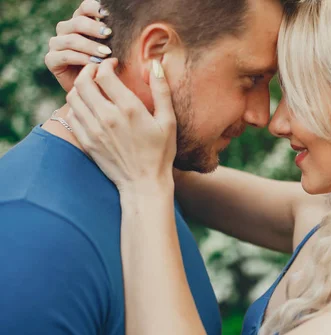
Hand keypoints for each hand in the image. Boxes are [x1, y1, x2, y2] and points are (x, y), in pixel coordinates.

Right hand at [45, 0, 112, 91]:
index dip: (94, 8)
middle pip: (76, 22)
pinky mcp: (51, 60)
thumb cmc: (108, 70)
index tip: (108, 14)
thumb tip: (126, 25)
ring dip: (89, 45)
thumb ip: (114, 38)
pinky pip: (64, 55)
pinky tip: (94, 64)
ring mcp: (57, 45)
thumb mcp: (114, 52)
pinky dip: (80, 59)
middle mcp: (66, 31)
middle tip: (109, 34)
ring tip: (105, 53)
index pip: (84, 8)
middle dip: (94, 27)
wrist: (97, 93)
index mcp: (81, 24)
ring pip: (70, 39)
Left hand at [65, 59, 176, 194]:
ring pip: (73, 97)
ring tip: (91, 87)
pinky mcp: (86, 141)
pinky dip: (76, 106)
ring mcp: (94, 130)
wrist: (144, 183)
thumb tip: (156, 64)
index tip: (113, 64)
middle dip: (88, 71)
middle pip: (83, 82)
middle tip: (97, 71)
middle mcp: (107, 117)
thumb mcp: (168, 121)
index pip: (104, 75)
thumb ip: (161, 91)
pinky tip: (88, 107)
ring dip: (80, 87)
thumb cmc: (160, 152)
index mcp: (129, 109)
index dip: (106, 64)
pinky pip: (71, 116)